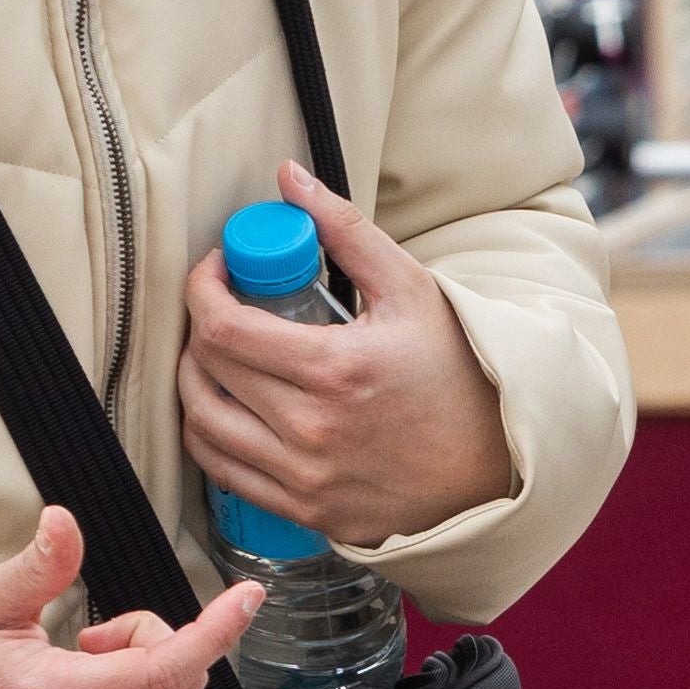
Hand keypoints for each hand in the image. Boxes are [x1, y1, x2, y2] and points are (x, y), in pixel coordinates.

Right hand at [0, 507, 262, 688]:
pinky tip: (89, 688)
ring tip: (82, 659)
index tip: (247, 596)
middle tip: (99, 630)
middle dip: (160, 641)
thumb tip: (63, 521)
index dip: (213, 632)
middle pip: (175, 687)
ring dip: (150, 670)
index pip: (160, 671)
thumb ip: (37, 566)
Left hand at [177, 161, 515, 551]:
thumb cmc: (455, 372)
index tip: (216, 270)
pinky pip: (221, 471)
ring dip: (193, 379)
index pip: (223, 327)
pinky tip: (226, 406)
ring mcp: (305, 478)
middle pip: (206, 369)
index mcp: (335, 369)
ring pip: (201, 423)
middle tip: (221, 305)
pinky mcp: (305, 510)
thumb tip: (288, 179)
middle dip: (199, 324)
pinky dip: (208, 433)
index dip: (202, 287)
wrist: (496, 464)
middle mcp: (312, 430)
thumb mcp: (410, 290)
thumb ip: (345, 229)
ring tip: (217, 355)